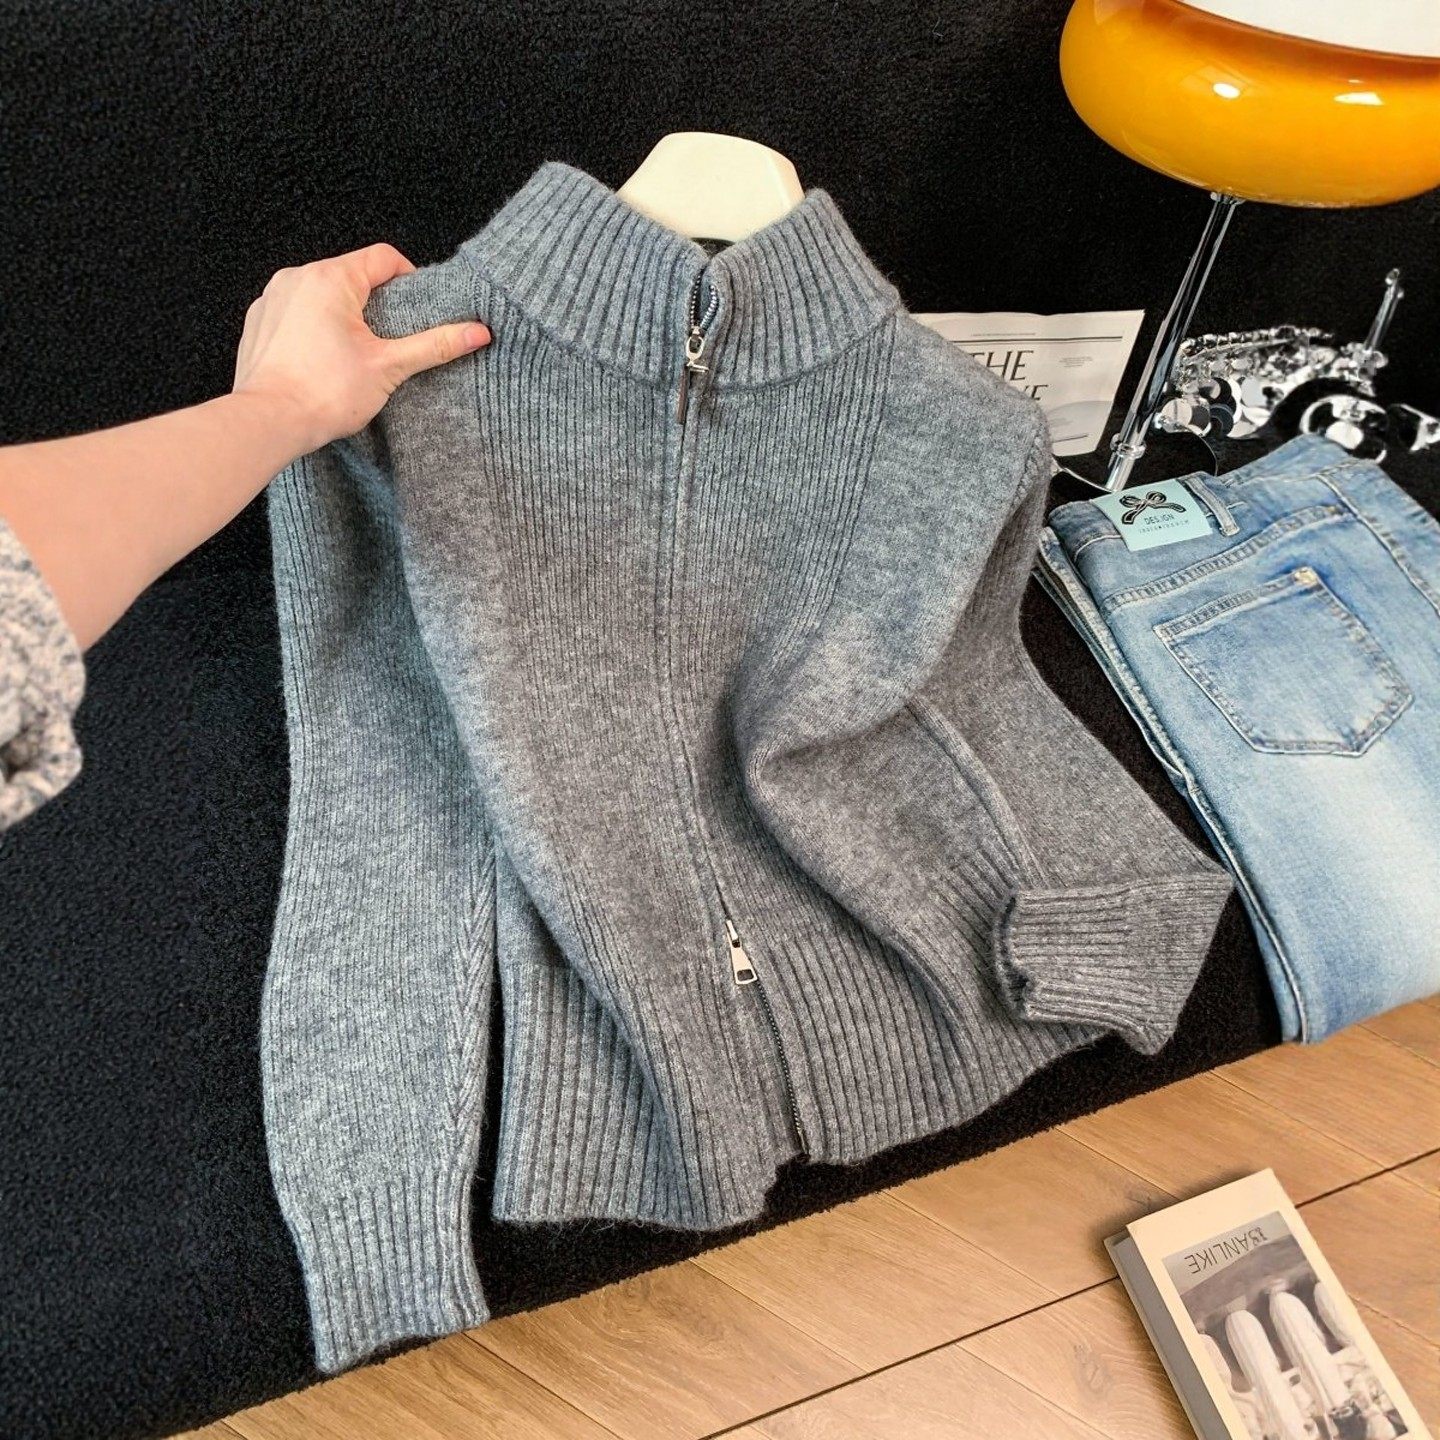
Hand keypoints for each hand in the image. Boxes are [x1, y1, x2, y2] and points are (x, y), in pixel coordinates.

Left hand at [232, 243, 490, 453]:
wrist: (268, 423)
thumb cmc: (324, 394)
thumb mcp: (390, 367)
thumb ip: (434, 344)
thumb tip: (477, 332)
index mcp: (330, 278)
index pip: (383, 258)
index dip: (410, 280)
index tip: (419, 310)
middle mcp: (296, 278)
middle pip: (352, 275)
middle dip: (376, 303)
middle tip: (392, 339)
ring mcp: (272, 299)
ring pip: (322, 295)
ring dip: (344, 316)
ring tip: (357, 355)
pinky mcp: (259, 322)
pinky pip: (296, 313)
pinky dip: (315, 329)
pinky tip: (324, 361)